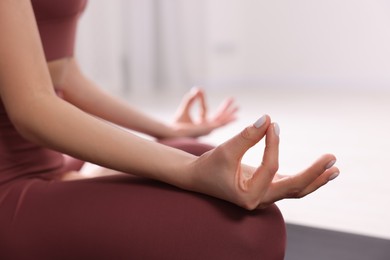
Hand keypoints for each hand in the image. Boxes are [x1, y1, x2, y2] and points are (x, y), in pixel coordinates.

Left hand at [172, 87, 237, 136]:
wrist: (173, 131)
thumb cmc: (176, 124)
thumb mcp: (184, 109)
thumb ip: (190, 100)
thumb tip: (196, 89)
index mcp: (199, 124)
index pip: (204, 110)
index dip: (202, 99)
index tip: (199, 90)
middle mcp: (205, 127)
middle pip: (218, 116)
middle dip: (225, 108)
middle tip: (233, 99)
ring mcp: (208, 129)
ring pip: (222, 120)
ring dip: (230, 113)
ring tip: (237, 107)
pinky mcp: (210, 129)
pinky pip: (221, 124)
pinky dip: (229, 120)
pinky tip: (236, 117)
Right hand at [190, 115, 339, 209]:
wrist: (197, 177)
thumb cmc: (208, 165)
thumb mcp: (225, 150)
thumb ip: (247, 136)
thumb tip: (268, 119)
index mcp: (248, 196)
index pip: (270, 168)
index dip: (273, 144)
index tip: (271, 124)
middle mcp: (260, 200)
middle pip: (294, 189)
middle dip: (314, 174)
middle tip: (331, 159)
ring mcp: (264, 196)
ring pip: (295, 190)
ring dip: (315, 178)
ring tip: (334, 168)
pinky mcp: (265, 188)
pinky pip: (289, 185)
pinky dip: (304, 177)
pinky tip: (318, 170)